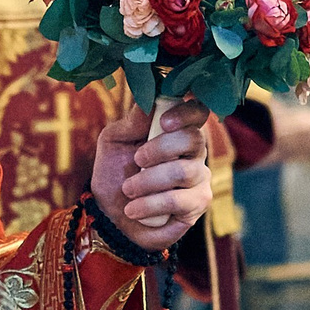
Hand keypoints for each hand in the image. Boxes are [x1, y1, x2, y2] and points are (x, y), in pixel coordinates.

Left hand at [88, 98, 213, 252]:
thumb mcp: (114, 141)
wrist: (110, 214)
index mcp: (176, 129)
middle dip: (159, 149)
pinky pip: (179, 200)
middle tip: (137, 160)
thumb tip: (150, 96)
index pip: (198, 111)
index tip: (163, 122)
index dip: (186, 112)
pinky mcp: (198, 204)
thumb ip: (133, 120)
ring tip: (128, 190)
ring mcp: (199, 177)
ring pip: (184, 172)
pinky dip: (150, 204)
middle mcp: (194, 151)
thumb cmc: (115, 172)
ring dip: (148, 181)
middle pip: (193, 139)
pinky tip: (133, 209)